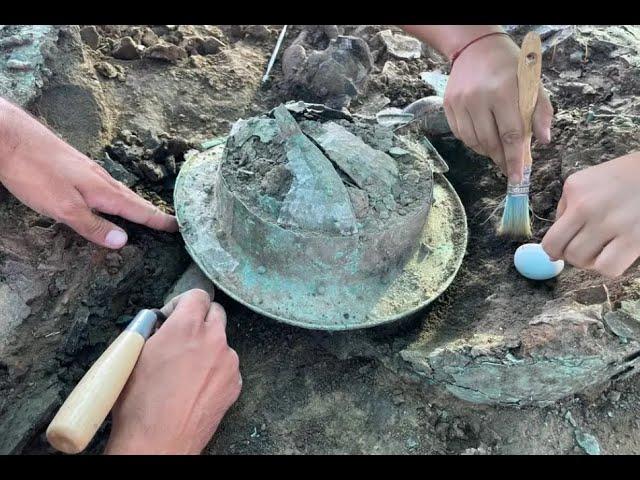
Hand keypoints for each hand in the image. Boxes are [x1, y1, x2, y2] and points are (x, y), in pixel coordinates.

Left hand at [0, 98, 176, 248]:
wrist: (9, 137)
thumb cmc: (35, 172)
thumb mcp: (63, 207)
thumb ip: (93, 225)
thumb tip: (123, 241)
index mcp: (103, 191)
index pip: (138, 210)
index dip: (157, 220)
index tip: (177, 226)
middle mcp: (101, 179)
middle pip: (132, 199)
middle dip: (151, 212)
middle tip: (168, 221)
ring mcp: (88, 171)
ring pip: (119, 192)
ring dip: (135, 204)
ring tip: (145, 213)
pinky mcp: (75, 167)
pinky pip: (106, 186)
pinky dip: (117, 196)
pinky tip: (110, 197)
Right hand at [104, 289, 241, 454]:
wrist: (158, 443)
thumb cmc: (139, 403)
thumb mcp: (134, 355)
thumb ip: (154, 331)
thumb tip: (161, 323)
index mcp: (187, 327)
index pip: (198, 295)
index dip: (182, 304)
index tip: (173, 316)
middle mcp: (213, 339)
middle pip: (215, 313)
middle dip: (199, 320)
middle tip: (181, 337)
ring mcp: (228, 362)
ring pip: (222, 341)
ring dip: (207, 347)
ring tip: (186, 370)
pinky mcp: (235, 382)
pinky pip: (227, 366)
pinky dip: (215, 370)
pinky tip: (196, 387)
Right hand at [443, 33, 553, 183]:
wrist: (475, 47)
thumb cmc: (510, 66)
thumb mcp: (533, 83)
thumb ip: (540, 111)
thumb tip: (543, 140)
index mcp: (504, 91)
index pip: (511, 134)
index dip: (515, 159)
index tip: (518, 178)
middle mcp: (479, 98)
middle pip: (491, 142)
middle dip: (502, 159)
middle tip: (509, 169)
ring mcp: (460, 103)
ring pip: (474, 142)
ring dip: (488, 151)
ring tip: (498, 150)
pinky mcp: (448, 106)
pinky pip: (461, 134)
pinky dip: (474, 142)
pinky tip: (484, 137)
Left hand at [542, 152, 639, 277]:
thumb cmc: (626, 179)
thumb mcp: (589, 182)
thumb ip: (567, 209)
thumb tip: (553, 250)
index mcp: (574, 189)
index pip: (550, 238)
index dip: (558, 249)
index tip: (569, 246)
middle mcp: (587, 206)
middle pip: (563, 252)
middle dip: (572, 256)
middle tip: (588, 247)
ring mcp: (610, 222)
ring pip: (581, 261)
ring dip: (591, 261)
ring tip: (605, 247)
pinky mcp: (634, 237)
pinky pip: (607, 268)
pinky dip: (609, 267)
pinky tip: (618, 253)